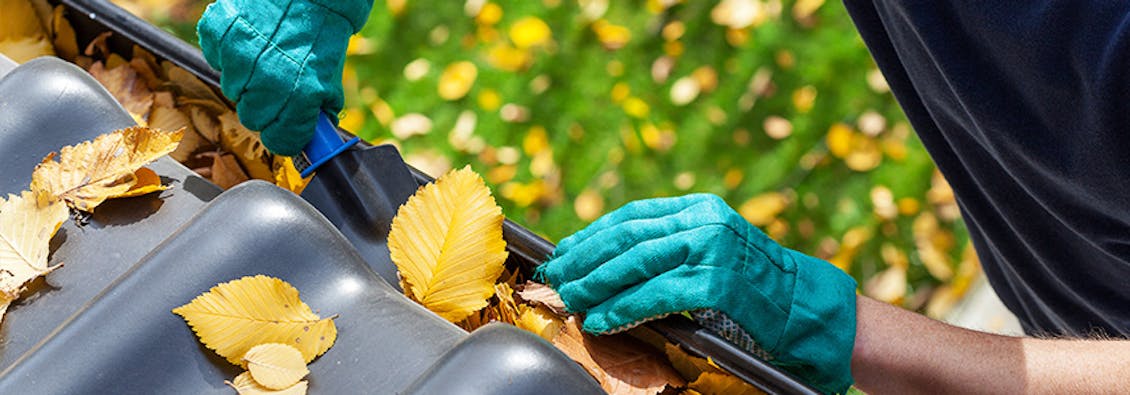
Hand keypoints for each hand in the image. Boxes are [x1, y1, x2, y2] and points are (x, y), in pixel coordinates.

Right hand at [197, 0, 372, 155]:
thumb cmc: (320, 33)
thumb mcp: (329, 77)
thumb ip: (318, 111)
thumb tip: (312, 138)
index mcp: (300, 96)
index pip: (281, 141)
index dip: (285, 134)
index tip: (286, 127)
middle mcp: (267, 81)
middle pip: (253, 119)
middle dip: (265, 107)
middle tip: (277, 85)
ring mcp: (238, 57)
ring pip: (233, 90)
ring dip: (247, 79)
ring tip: (265, 56)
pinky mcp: (218, 34)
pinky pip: (216, 60)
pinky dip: (229, 54)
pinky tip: (250, 40)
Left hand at [536, 194, 856, 393]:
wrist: (809, 310)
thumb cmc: (757, 288)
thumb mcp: (714, 250)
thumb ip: (672, 247)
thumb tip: (610, 261)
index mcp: (700, 207)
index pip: (631, 215)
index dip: (592, 234)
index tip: (564, 252)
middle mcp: (704, 221)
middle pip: (626, 236)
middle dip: (584, 259)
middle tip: (555, 277)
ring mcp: (712, 249)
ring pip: (635, 263)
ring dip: (595, 284)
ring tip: (571, 299)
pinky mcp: (717, 283)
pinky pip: (655, 295)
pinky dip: (622, 308)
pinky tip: (602, 319)